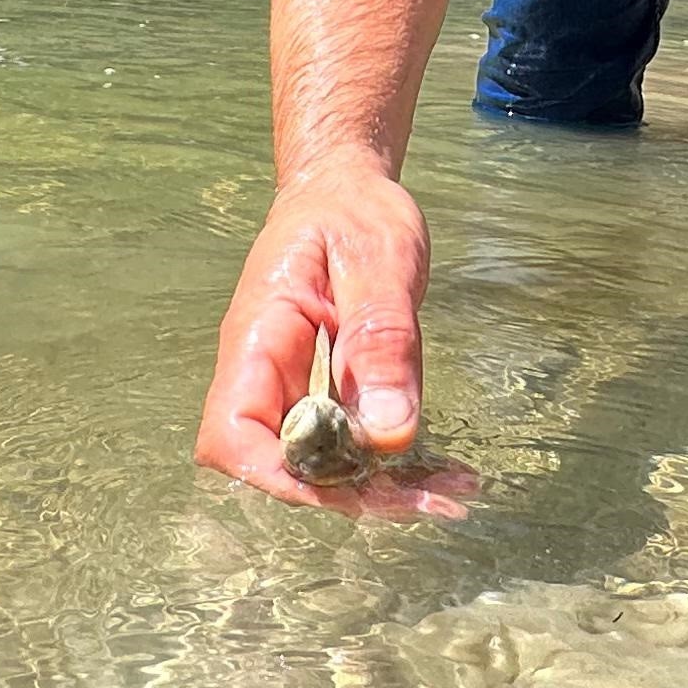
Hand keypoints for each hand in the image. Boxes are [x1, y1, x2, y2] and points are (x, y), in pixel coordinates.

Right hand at [196, 160, 471, 515]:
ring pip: (324, 467)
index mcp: (257, 340)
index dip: (279, 479)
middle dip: (353, 495)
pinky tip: (449, 472)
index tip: (351, 487)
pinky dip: (399, 466)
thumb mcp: (378, 263)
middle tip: (435, 497)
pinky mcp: (332, 397)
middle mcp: (267, 377)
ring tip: (455, 490)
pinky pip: (353, 446)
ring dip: (384, 489)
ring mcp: (298, 390)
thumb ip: (380, 342)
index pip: (232, 436)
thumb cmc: (351, 213)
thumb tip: (388, 433)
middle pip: (283, 466)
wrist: (346, 190)